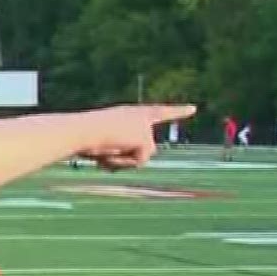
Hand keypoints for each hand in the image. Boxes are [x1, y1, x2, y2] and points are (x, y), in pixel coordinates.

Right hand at [75, 105, 195, 169]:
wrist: (82, 130)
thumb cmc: (82, 134)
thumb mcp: (101, 140)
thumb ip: (115, 150)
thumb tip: (120, 166)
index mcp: (131, 113)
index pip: (158, 112)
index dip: (177, 111)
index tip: (194, 109)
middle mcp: (142, 117)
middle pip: (145, 149)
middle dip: (127, 159)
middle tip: (109, 149)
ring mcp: (146, 129)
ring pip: (141, 158)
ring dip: (121, 160)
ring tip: (106, 148)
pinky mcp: (146, 140)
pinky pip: (138, 162)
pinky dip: (123, 162)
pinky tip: (113, 151)